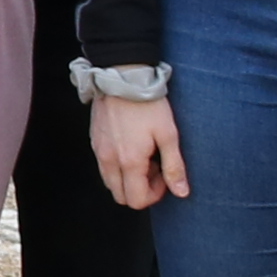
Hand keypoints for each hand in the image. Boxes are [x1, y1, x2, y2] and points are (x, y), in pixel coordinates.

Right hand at [89, 93, 189, 210]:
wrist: (122, 77)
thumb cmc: (148, 104)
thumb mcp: (168, 134)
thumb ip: (174, 166)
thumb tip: (182, 192)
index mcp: (130, 162)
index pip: (137, 200)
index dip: (155, 195)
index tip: (164, 175)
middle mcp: (110, 160)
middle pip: (121, 196)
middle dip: (139, 189)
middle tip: (154, 168)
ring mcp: (99, 151)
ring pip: (110, 182)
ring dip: (128, 178)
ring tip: (142, 156)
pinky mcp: (94, 140)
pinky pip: (103, 166)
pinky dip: (117, 166)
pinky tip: (131, 145)